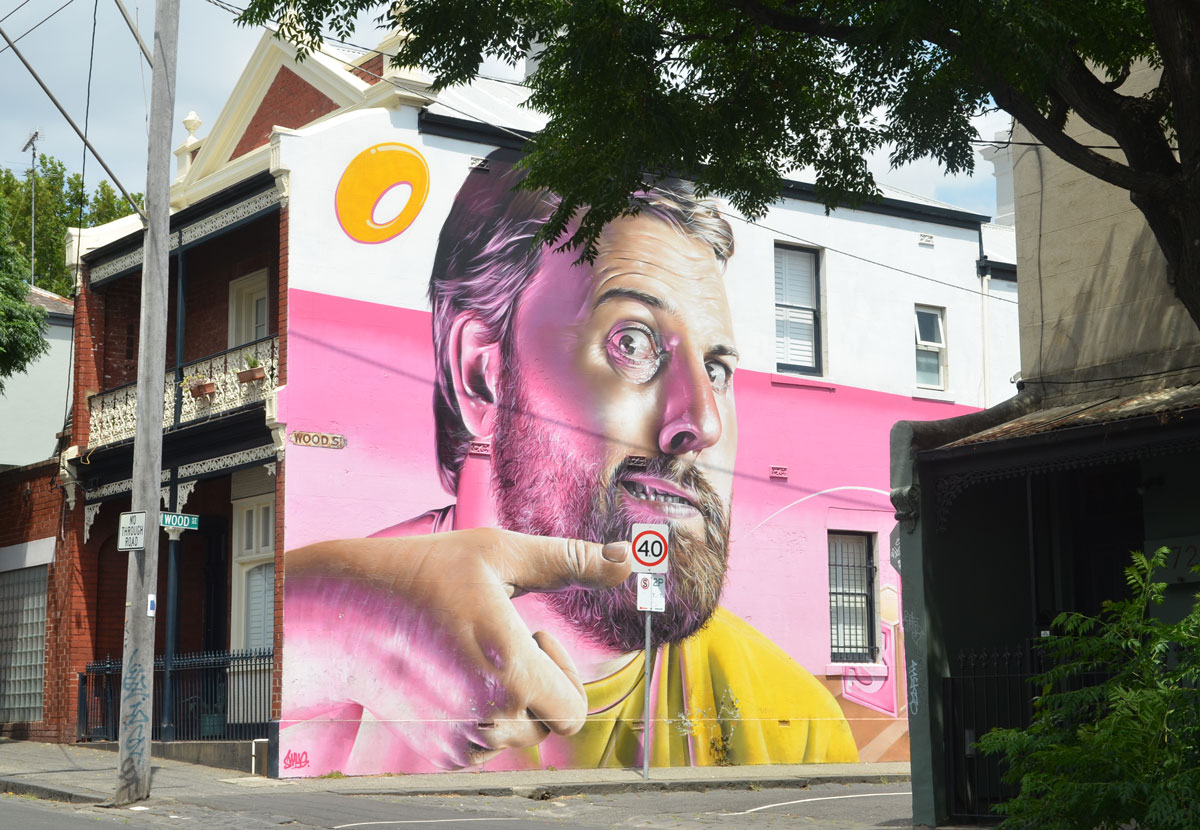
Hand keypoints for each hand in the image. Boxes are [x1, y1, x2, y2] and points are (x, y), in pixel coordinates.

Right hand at [282, 529, 631, 769]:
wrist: (344, 609)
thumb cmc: (424, 573)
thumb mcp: (499, 554)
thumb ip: (568, 560)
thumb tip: (626, 559)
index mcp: (510, 673)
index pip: (574, 712)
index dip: (565, 672)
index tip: (535, 634)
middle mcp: (486, 718)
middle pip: (549, 723)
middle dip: (541, 683)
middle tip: (503, 638)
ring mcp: (457, 740)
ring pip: (516, 736)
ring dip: (511, 699)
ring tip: (472, 652)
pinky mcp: (435, 750)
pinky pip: (482, 744)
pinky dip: (480, 714)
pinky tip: (451, 673)